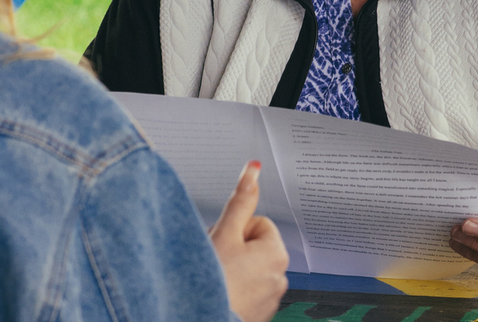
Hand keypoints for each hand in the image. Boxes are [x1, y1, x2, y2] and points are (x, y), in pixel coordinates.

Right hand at [210, 161, 289, 321]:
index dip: (235, 229)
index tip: (224, 243)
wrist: (197, 316)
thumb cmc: (212, 280)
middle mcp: (280, 277)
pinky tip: (220, 291)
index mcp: (277, 254)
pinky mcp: (258, 314)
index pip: (257, 223)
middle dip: (234, 249)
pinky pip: (247, 291)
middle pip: (253, 246)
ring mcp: (270, 298)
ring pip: (249, 269)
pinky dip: (234, 289)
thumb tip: (253, 170)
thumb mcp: (224, 232)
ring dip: (233, 269)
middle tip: (216, 260)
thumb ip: (241, 200)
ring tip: (216, 278)